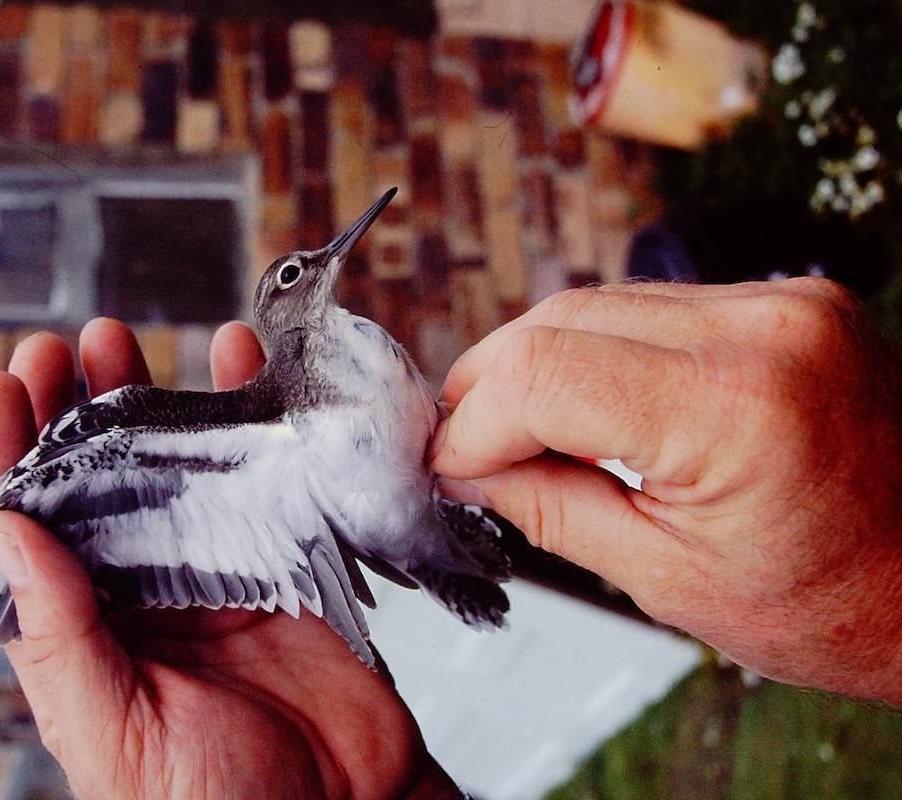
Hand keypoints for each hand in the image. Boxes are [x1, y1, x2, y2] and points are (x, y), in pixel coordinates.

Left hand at [0, 318, 459, 798]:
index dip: (5, 455)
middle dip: (68, 408)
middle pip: (91, 481)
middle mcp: (138, 592)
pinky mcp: (279, 556)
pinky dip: (246, 415)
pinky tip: (234, 363)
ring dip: (143, 398)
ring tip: (122, 340)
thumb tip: (4, 533)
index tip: (1, 386)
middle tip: (62, 347)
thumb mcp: (114, 732)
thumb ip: (61, 638)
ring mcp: (210, 568)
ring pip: (165, 465)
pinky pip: (256, 472)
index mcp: (80, 637)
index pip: (25, 532)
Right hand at [431, 278, 901, 702]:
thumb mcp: (669, 580)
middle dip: (490, 384)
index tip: (446, 468)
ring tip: (511, 429)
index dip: (473, 422)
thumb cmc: (834, 605)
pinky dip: (595, 352)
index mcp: (738, 408)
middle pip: (559, 321)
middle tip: (460, 447)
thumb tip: (465, 466)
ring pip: (597, 304)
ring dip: (536, 363)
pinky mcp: (786, 299)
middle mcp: (764, 327)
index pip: (543, 376)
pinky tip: (579, 403)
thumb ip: (551, 509)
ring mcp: (782, 300)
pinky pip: (652, 308)